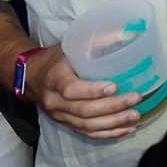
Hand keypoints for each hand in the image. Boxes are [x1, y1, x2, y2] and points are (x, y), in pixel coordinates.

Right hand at [30, 44, 145, 139]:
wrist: (31, 77)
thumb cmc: (56, 59)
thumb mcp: (72, 45)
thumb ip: (98, 40)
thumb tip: (129, 33)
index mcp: (54, 78)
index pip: (71, 89)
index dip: (92, 90)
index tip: (114, 86)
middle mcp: (54, 101)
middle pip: (83, 110)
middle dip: (112, 106)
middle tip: (135, 98)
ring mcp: (59, 115)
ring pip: (86, 125)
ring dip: (113, 122)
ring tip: (135, 115)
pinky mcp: (66, 123)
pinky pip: (86, 133)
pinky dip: (107, 133)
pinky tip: (126, 129)